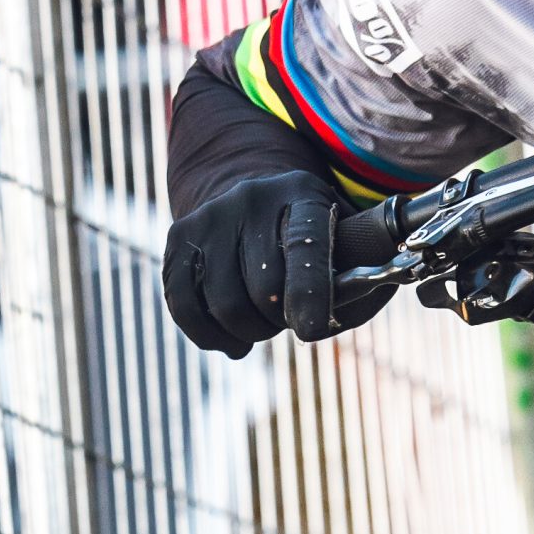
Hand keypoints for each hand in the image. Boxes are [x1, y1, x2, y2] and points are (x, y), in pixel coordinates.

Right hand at [160, 172, 385, 357]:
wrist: (253, 200)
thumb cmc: (314, 238)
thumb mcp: (347, 247)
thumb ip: (355, 289)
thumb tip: (322, 326)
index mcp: (303, 194)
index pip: (304, 245)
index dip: (309, 292)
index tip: (311, 330)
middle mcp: (251, 198)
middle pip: (264, 289)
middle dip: (281, 320)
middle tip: (290, 316)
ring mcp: (210, 216)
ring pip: (225, 306)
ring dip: (249, 332)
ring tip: (263, 321)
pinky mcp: (178, 236)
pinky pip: (184, 308)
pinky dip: (209, 336)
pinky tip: (230, 338)